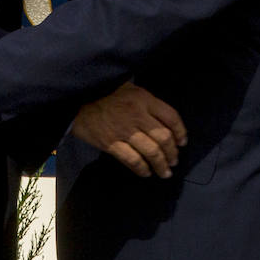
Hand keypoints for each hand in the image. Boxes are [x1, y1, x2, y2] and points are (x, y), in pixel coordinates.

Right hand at [71, 82, 186, 178]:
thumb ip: (145, 101)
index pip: (171, 117)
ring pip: (151, 151)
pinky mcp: (111, 143)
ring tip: (164, 172)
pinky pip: (132, 160)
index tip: (182, 142)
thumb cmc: (104, 90)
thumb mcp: (128, 87)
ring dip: (161, 164)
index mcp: (144, 98)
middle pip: (163, 137)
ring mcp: (124, 130)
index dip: (180, 132)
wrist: (77, 97)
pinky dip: (142, 169)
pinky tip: (146, 173)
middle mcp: (138, 114)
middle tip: (174, 161)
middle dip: (172, 153)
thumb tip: (161, 118)